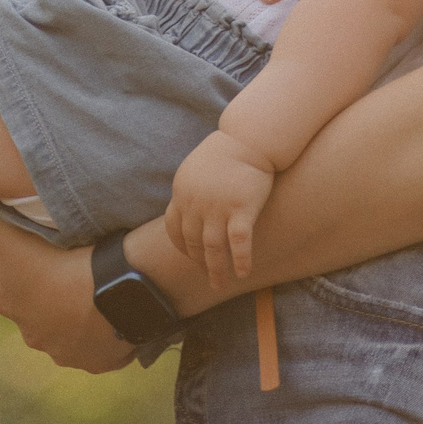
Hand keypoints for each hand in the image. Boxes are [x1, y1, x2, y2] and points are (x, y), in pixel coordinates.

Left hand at [0, 191, 134, 372]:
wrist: (117, 294)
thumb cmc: (60, 264)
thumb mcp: (12, 237)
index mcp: (9, 303)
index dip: (3, 256)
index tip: (20, 239)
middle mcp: (32, 334)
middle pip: (28, 303)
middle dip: (37, 285)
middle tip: (57, 259)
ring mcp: (65, 351)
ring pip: (62, 328)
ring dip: (69, 310)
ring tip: (89, 283)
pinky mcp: (97, 362)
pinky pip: (95, 345)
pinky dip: (99, 331)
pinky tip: (112, 309)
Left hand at [165, 131, 277, 286]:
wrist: (248, 138)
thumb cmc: (226, 152)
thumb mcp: (195, 169)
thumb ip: (189, 190)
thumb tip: (187, 210)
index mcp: (182, 192)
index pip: (174, 228)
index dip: (182, 247)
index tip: (191, 258)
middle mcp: (196, 202)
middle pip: (193, 241)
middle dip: (199, 262)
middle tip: (208, 276)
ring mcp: (218, 206)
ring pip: (212, 248)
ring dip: (215, 270)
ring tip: (220, 285)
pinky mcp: (242, 209)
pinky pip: (239, 243)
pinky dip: (240, 260)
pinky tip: (244, 273)